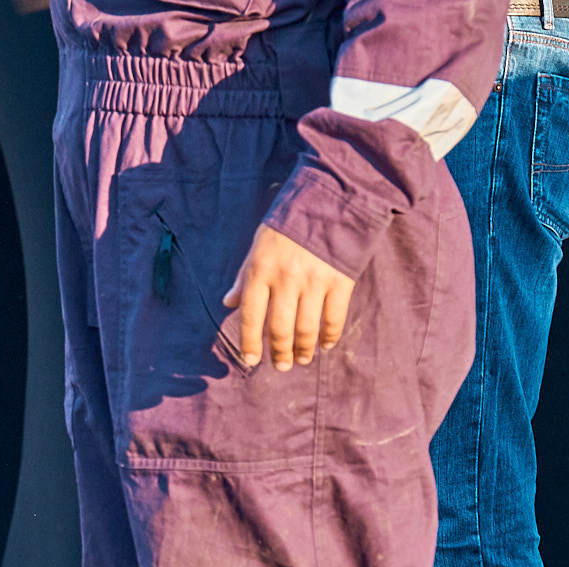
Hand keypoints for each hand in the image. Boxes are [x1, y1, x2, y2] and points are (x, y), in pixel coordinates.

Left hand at [222, 225, 354, 371]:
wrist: (331, 197)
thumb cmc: (289, 223)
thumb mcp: (259, 244)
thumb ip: (244, 276)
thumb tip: (228, 303)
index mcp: (260, 269)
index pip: (250, 315)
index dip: (250, 342)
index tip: (251, 360)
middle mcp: (286, 278)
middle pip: (279, 328)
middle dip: (279, 353)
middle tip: (281, 366)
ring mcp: (314, 280)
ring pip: (306, 328)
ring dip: (303, 349)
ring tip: (301, 360)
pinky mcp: (340, 280)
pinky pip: (334, 317)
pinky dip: (330, 336)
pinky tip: (325, 345)